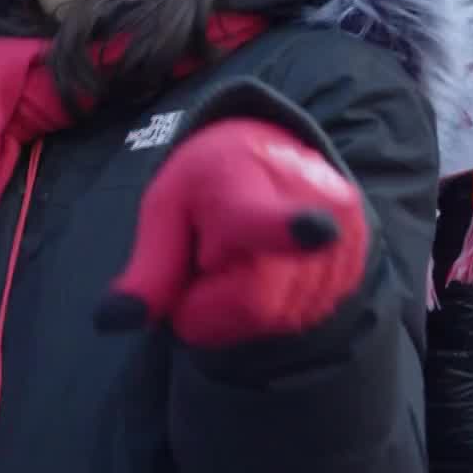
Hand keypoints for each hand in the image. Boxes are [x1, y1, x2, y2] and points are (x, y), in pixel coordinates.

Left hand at [96, 119, 368, 348]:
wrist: (265, 151)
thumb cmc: (206, 185)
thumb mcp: (164, 212)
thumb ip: (148, 271)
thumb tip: (116, 322)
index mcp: (247, 186)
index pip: (266, 217)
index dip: (288, 229)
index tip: (314, 230)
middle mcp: (310, 204)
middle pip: (257, 302)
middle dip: (215, 304)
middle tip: (205, 264)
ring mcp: (342, 234)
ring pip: (280, 317)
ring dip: (243, 309)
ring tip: (239, 260)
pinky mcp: (357, 258)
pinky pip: (306, 316)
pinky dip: (274, 309)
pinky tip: (268, 271)